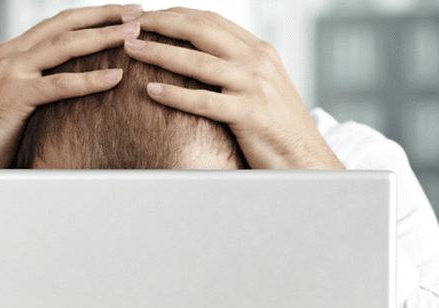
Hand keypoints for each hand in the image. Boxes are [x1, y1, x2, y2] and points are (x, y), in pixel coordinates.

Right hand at [0, 4, 143, 168]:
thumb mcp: (15, 106)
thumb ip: (38, 91)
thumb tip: (72, 94)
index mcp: (11, 54)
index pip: (57, 25)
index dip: (91, 16)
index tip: (121, 14)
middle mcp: (10, 56)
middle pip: (64, 25)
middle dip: (103, 16)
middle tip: (137, 12)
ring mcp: (10, 73)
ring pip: (65, 46)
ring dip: (103, 37)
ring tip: (134, 34)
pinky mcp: (14, 97)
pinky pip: (59, 84)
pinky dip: (90, 79)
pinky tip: (116, 77)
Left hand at [124, 8, 343, 169]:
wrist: (308, 160)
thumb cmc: (279, 130)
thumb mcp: (262, 89)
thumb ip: (237, 70)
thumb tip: (200, 61)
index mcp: (260, 51)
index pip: (211, 21)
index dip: (176, 15)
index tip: (146, 16)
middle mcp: (258, 62)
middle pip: (202, 31)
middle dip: (162, 24)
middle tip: (130, 23)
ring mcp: (255, 87)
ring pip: (198, 62)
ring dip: (159, 53)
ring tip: (131, 49)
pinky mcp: (250, 115)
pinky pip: (204, 101)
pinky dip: (176, 95)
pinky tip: (151, 91)